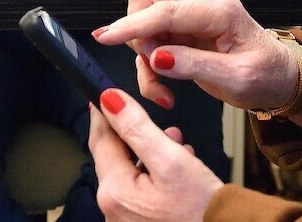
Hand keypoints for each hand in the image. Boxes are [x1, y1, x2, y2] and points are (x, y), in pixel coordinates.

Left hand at [89, 90, 221, 221]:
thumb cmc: (201, 208)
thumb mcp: (171, 159)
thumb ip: (137, 127)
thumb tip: (111, 101)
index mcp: (115, 192)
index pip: (100, 140)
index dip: (105, 113)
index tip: (105, 93)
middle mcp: (113, 209)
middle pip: (114, 157)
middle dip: (135, 135)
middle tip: (157, 121)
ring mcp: (125, 219)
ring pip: (129, 172)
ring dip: (148, 153)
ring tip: (175, 143)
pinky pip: (138, 190)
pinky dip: (153, 174)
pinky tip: (175, 167)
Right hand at [94, 0, 301, 117]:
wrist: (280, 78)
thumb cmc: (267, 75)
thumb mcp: (237, 79)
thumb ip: (195, 66)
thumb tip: (158, 57)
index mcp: (219, 10)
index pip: (165, 9)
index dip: (133, 24)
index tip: (106, 38)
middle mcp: (203, 4)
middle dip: (138, 36)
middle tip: (154, 70)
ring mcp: (193, 14)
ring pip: (144, 21)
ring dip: (143, 58)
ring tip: (162, 89)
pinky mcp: (185, 29)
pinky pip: (152, 39)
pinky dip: (150, 65)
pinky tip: (165, 87)